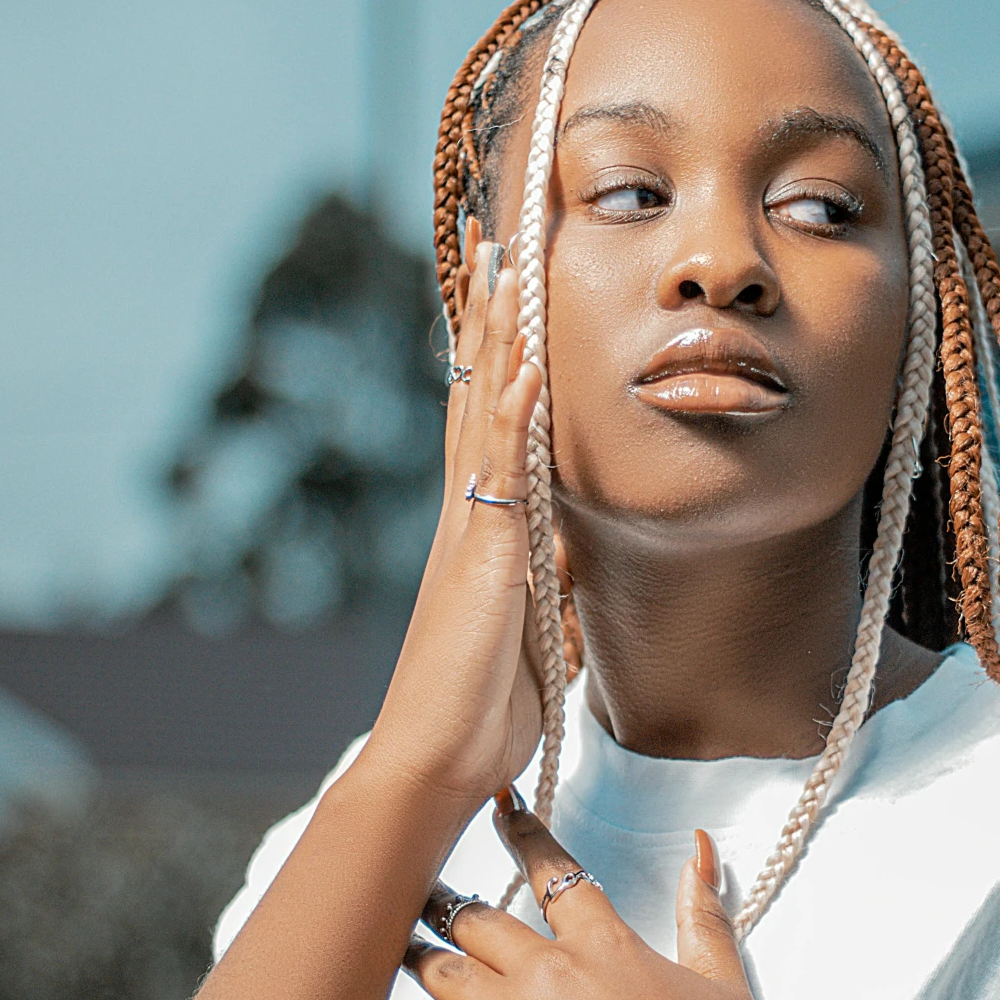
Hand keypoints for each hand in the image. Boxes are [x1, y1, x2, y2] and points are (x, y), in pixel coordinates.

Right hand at [359, 223, 545, 814]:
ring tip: (504, 268)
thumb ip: (539, 594)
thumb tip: (561, 574)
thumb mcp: (526, 635)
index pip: (489, 422)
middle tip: (494, 242)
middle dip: (488, 317)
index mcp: (481, 531)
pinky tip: (524, 366)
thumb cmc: (479, 708)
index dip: (498, 356)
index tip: (506, 294)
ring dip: (496, 340)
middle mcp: (467, 516)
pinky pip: (500, 472)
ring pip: (484, 412)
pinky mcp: (483, 557)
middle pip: (477, 394)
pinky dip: (513, 415)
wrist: (438, 757)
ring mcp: (471, 530)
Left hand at [383, 798, 771, 999]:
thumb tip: (700, 849)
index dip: (521, 833)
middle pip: (474, 918)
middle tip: (417, 892)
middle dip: (442, 902)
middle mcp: (545, 970)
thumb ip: (703, 913)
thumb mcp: (722, 981)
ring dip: (414, 958)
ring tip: (393, 951)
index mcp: (602, 942)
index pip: (550, 871)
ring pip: (438, 970)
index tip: (498, 807)